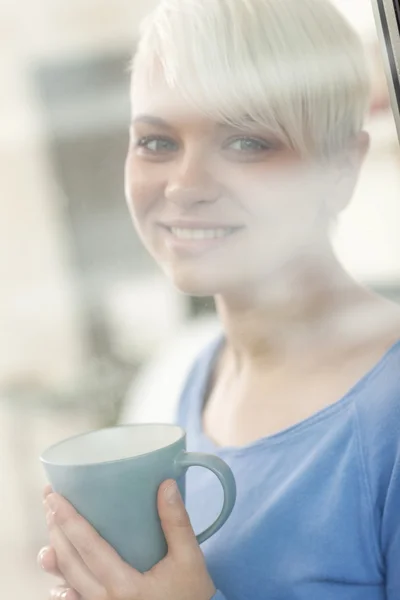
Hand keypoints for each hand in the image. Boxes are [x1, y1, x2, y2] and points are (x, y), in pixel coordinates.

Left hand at [38, 481, 215, 599]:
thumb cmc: (192, 596)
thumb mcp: (190, 559)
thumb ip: (177, 523)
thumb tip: (166, 484)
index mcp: (124, 585)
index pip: (88, 547)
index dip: (69, 520)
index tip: (55, 497)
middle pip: (70, 562)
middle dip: (57, 529)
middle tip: (50, 502)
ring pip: (68, 581)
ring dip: (56, 554)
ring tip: (50, 529)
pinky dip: (64, 588)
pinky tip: (57, 581)